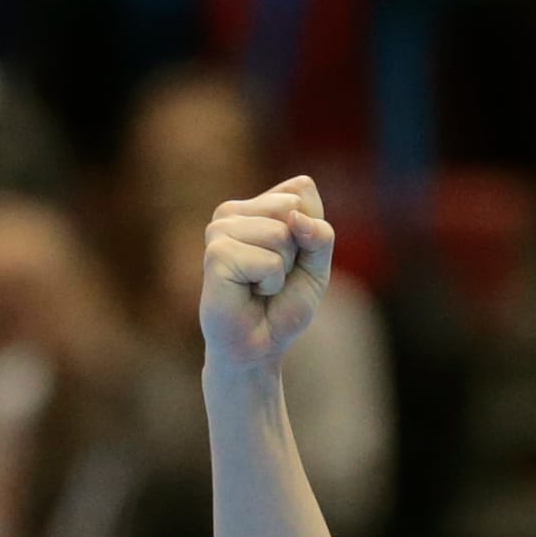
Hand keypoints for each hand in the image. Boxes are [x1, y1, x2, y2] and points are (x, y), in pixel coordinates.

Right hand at [200, 175, 334, 375]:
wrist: (259, 345)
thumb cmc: (283, 305)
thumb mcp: (317, 266)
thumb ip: (319, 235)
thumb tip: (295, 216)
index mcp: (254, 206)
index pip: (302, 191)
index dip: (312, 233)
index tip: (293, 260)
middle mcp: (231, 212)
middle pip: (293, 208)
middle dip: (298, 250)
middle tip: (276, 276)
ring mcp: (219, 230)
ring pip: (281, 234)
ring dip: (283, 269)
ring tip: (261, 285)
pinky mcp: (216, 254)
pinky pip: (268, 261)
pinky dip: (271, 284)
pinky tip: (250, 292)